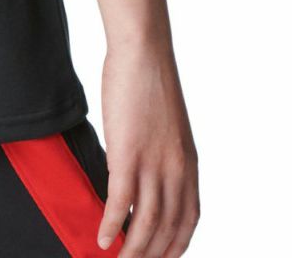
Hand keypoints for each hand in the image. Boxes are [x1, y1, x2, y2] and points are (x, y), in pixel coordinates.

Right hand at [97, 38, 198, 254]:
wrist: (144, 53)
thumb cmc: (150, 82)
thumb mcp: (168, 127)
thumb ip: (163, 155)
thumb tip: (147, 174)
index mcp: (189, 165)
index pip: (188, 221)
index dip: (176, 246)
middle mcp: (177, 171)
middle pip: (169, 229)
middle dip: (153, 254)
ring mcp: (153, 164)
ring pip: (147, 223)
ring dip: (133, 250)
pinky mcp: (128, 154)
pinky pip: (121, 202)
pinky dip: (112, 226)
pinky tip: (102, 239)